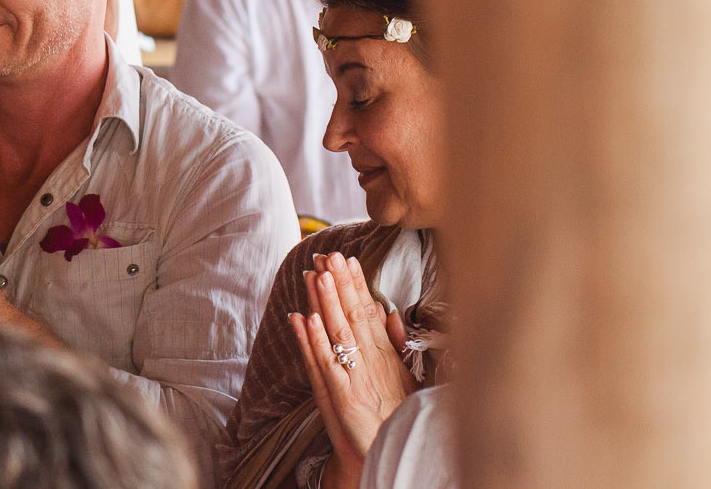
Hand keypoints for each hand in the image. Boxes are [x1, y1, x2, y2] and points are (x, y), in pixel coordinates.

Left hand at [289, 253, 418, 484]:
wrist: (387, 456)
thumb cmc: (395, 416)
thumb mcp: (405, 378)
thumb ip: (396, 344)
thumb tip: (389, 310)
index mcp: (387, 356)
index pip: (369, 313)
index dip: (356, 285)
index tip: (347, 259)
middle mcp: (372, 363)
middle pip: (353, 317)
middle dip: (339, 284)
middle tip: (328, 255)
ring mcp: (356, 379)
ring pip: (337, 333)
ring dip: (324, 303)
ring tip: (314, 274)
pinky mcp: (341, 399)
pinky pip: (325, 364)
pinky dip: (314, 341)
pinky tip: (304, 318)